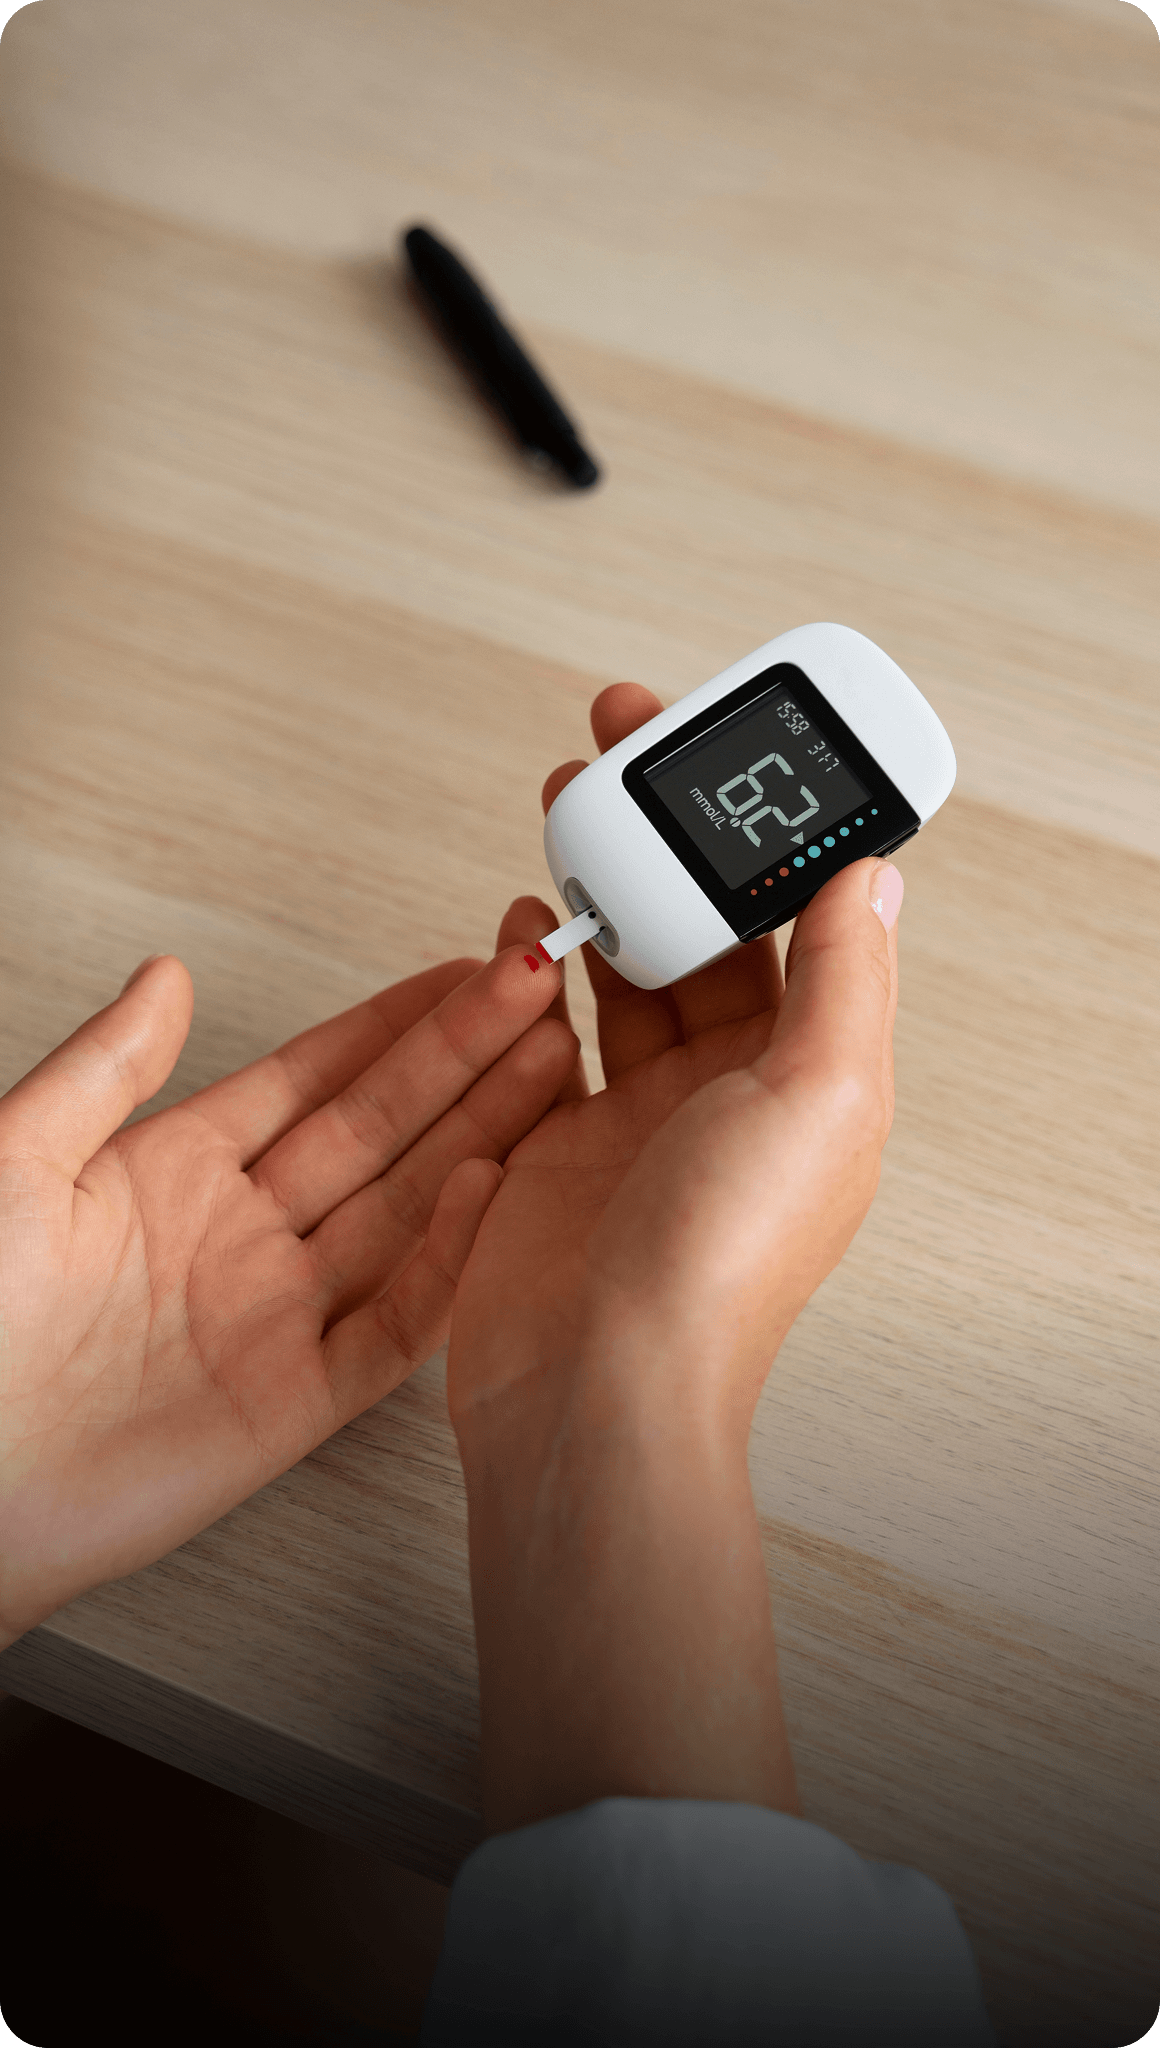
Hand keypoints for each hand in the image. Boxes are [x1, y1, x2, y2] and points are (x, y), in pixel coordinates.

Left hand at [0, 941, 577, 1647]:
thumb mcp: (14, 1159)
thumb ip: (103, 1068)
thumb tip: (168, 975)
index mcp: (175, 1173)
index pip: (315, 1077)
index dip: (395, 1022)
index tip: (465, 971)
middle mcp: (240, 1237)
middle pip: (380, 1130)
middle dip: (464, 1058)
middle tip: (542, 991)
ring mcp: (275, 1316)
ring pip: (407, 1208)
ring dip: (483, 1135)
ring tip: (556, 1065)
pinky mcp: (293, 1400)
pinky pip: (393, 1323)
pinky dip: (448, 1261)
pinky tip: (492, 1191)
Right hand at [448, 684, 901, 1829]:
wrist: (596, 1387)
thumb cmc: (717, 1271)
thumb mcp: (817, 1101)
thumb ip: (844, 981)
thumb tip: (876, 876)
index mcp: (811, 1077)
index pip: (797, 922)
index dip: (764, 836)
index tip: (734, 761)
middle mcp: (731, 1090)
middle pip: (703, 930)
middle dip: (666, 837)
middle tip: (624, 746)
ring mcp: (640, 1113)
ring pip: (624, 967)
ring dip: (600, 886)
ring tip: (569, 807)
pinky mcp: (557, 1139)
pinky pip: (549, 1029)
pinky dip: (535, 968)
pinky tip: (522, 924)